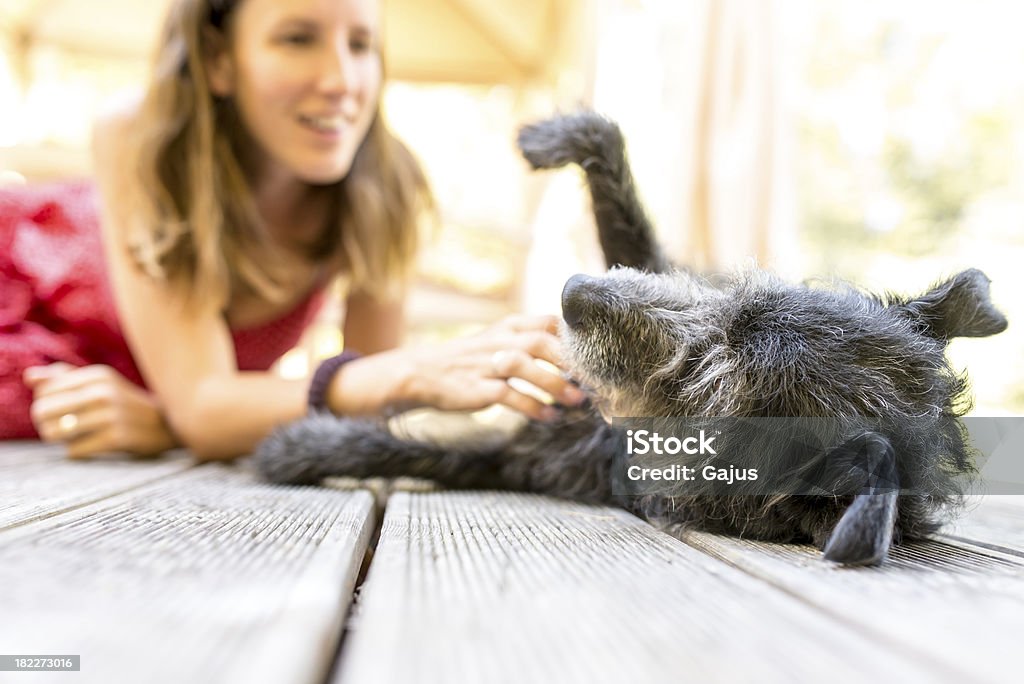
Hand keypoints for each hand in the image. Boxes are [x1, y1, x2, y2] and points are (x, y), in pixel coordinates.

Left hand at [24, 363, 178, 457]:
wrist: (168, 425)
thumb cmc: (125, 404)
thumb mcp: (100, 383)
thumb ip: (63, 377)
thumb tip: (29, 377)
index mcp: (97, 375)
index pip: (43, 391)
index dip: (44, 404)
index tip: (59, 412)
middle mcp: (103, 392)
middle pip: (43, 411)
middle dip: (45, 423)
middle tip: (58, 429)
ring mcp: (112, 415)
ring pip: (55, 432)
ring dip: (59, 439)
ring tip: (70, 438)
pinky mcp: (118, 438)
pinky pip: (75, 450)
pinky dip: (77, 452)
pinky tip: (88, 447)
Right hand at [396, 314, 585, 420]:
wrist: (423, 373)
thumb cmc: (469, 360)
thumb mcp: (498, 340)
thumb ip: (529, 341)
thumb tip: (570, 355)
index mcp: (509, 326)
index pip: (547, 322)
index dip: (573, 336)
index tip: (595, 353)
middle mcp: (500, 340)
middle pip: (541, 342)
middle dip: (569, 361)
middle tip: (593, 379)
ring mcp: (488, 364)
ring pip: (526, 367)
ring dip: (554, 384)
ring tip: (577, 401)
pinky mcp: (479, 388)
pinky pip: (510, 396)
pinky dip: (533, 407)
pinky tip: (549, 417)